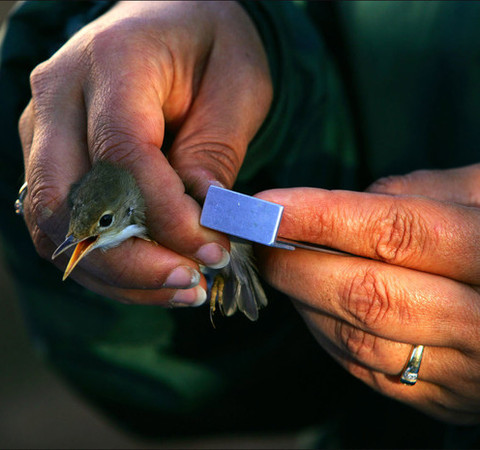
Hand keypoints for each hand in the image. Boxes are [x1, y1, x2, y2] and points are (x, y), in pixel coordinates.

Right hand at [18, 1, 271, 304]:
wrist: (169, 21)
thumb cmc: (210, 48)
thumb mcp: (237, 87)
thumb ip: (214, 154)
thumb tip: (197, 226)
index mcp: (113, 60)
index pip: (121, 153)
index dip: (165, 215)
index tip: (212, 251)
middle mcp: (58, 94)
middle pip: (65, 200)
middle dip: (128, 260)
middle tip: (189, 284)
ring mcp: (41, 129)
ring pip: (51, 226)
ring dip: (113, 273)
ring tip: (178, 288)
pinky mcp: (44, 160)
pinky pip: (57, 228)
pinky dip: (101, 264)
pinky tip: (150, 276)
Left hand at [256, 163, 479, 423]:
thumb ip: (419, 194)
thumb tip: (338, 208)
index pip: (394, 233)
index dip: (321, 217)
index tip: (266, 205)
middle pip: (367, 295)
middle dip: (297, 265)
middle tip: (259, 240)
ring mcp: (468, 372)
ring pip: (359, 342)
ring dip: (304, 302)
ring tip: (281, 267)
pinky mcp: (447, 401)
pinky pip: (368, 373)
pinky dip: (326, 336)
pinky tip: (312, 306)